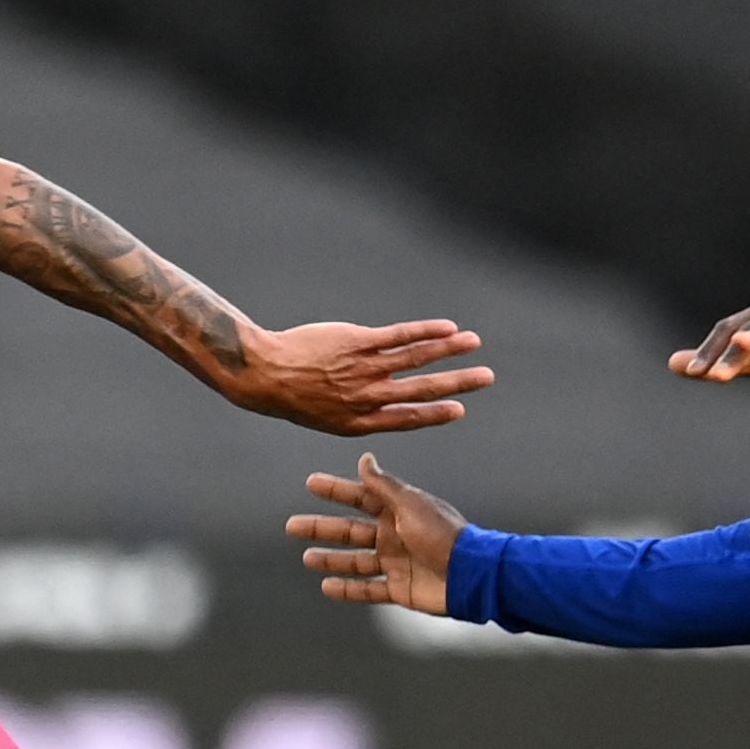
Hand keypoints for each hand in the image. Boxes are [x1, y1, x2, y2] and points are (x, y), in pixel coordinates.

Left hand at [226, 318, 490, 435]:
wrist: (263, 374)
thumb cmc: (292, 394)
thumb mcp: (325, 415)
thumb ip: (356, 409)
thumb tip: (381, 401)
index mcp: (358, 422)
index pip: (406, 418)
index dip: (434, 415)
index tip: (459, 410)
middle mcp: (366, 397)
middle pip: (421, 389)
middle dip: (457, 384)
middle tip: (486, 378)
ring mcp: (363, 368)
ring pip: (416, 359)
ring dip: (449, 350)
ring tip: (473, 343)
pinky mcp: (356, 342)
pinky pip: (398, 336)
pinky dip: (425, 331)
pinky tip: (446, 327)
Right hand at [287, 461, 465, 610]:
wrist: (471, 574)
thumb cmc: (444, 535)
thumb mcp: (410, 504)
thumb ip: (384, 485)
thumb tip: (365, 459)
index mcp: (398, 511)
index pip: (360, 497)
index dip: (336, 490)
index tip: (312, 484)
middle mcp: (394, 535)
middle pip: (350, 530)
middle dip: (322, 527)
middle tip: (293, 525)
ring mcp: (396, 563)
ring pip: (355, 560)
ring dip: (331, 559)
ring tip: (308, 557)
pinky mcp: (400, 588)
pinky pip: (368, 589)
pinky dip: (348, 589)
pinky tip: (328, 587)